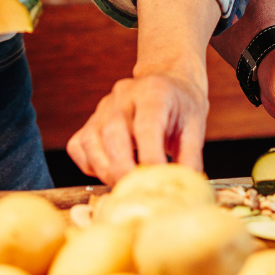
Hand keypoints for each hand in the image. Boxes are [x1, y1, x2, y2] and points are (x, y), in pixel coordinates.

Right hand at [65, 66, 208, 182]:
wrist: (166, 83)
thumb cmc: (181, 107)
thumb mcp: (195, 127)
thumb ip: (190, 158)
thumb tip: (184, 188)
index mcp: (153, 92)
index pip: (146, 126)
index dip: (150, 157)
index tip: (157, 181)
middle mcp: (123, 96)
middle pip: (113, 133)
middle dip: (123, 169)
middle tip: (138, 190)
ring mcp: (102, 108)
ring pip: (91, 141)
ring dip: (106, 170)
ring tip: (125, 185)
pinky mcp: (89, 121)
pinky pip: (78, 147)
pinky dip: (89, 166)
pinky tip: (110, 171)